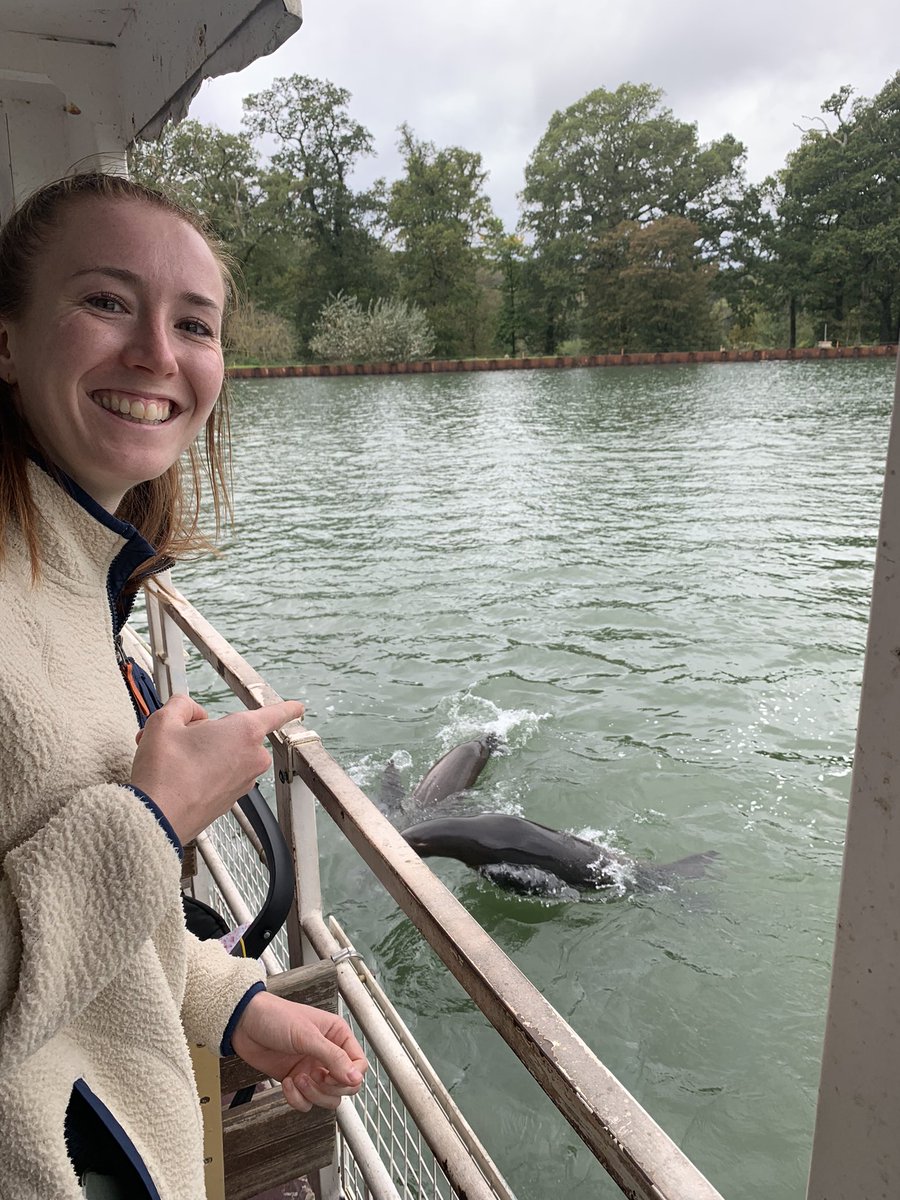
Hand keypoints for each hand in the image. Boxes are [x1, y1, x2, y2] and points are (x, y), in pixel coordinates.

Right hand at [130, 695, 304, 842]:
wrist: (156, 818)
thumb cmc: (164, 771)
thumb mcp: (165, 721)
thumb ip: (182, 705)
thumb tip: (189, 712)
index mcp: (244, 732)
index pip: (274, 714)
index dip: (287, 709)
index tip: (299, 708)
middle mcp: (252, 757)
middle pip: (233, 732)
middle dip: (205, 731)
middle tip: (175, 737)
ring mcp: (244, 782)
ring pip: (224, 754)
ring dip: (199, 752)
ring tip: (169, 760)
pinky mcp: (230, 800)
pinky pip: (219, 774)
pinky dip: (200, 772)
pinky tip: (175, 777)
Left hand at [231, 991, 367, 1110]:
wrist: (244, 1024)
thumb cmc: (275, 1017)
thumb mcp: (307, 1035)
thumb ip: (333, 1058)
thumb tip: (355, 1078)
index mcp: (337, 1036)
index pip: (358, 1065)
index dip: (348, 1077)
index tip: (330, 1077)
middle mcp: (327, 1054)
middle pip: (344, 1087)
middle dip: (327, 1089)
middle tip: (312, 1078)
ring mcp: (312, 1069)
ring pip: (327, 1099)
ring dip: (312, 1095)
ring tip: (297, 1079)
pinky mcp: (296, 1081)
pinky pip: (306, 1102)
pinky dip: (296, 1099)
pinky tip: (286, 1082)